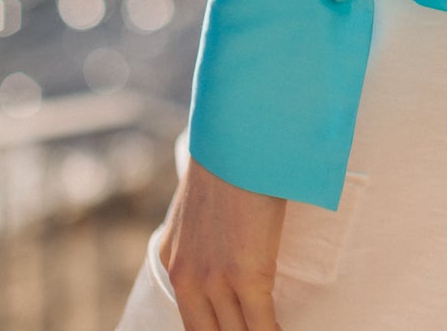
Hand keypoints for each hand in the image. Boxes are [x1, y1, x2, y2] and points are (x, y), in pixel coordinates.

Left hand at [158, 153, 287, 329]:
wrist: (240, 135)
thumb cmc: (234, 157)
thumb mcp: (206, 200)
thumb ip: (210, 230)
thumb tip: (233, 236)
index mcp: (173, 259)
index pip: (192, 321)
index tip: (238, 326)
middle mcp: (186, 277)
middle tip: (255, 327)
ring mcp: (214, 279)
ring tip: (273, 329)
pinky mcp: (246, 275)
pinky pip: (261, 325)